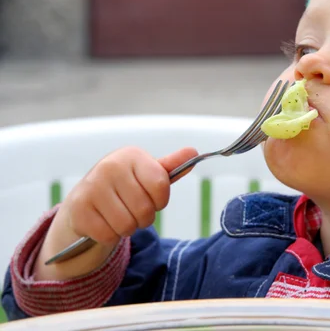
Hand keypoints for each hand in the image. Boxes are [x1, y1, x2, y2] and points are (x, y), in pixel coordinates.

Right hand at [60, 146, 197, 245]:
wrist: (85, 200)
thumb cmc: (125, 187)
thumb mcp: (148, 174)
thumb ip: (171, 167)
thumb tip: (193, 152)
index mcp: (131, 155)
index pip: (161, 185)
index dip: (160, 200)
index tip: (151, 197)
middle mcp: (109, 166)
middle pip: (145, 209)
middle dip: (144, 217)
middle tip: (132, 209)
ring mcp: (92, 186)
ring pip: (127, 224)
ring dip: (128, 227)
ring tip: (119, 216)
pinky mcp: (79, 208)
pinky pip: (109, 235)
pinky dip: (110, 235)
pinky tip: (103, 222)